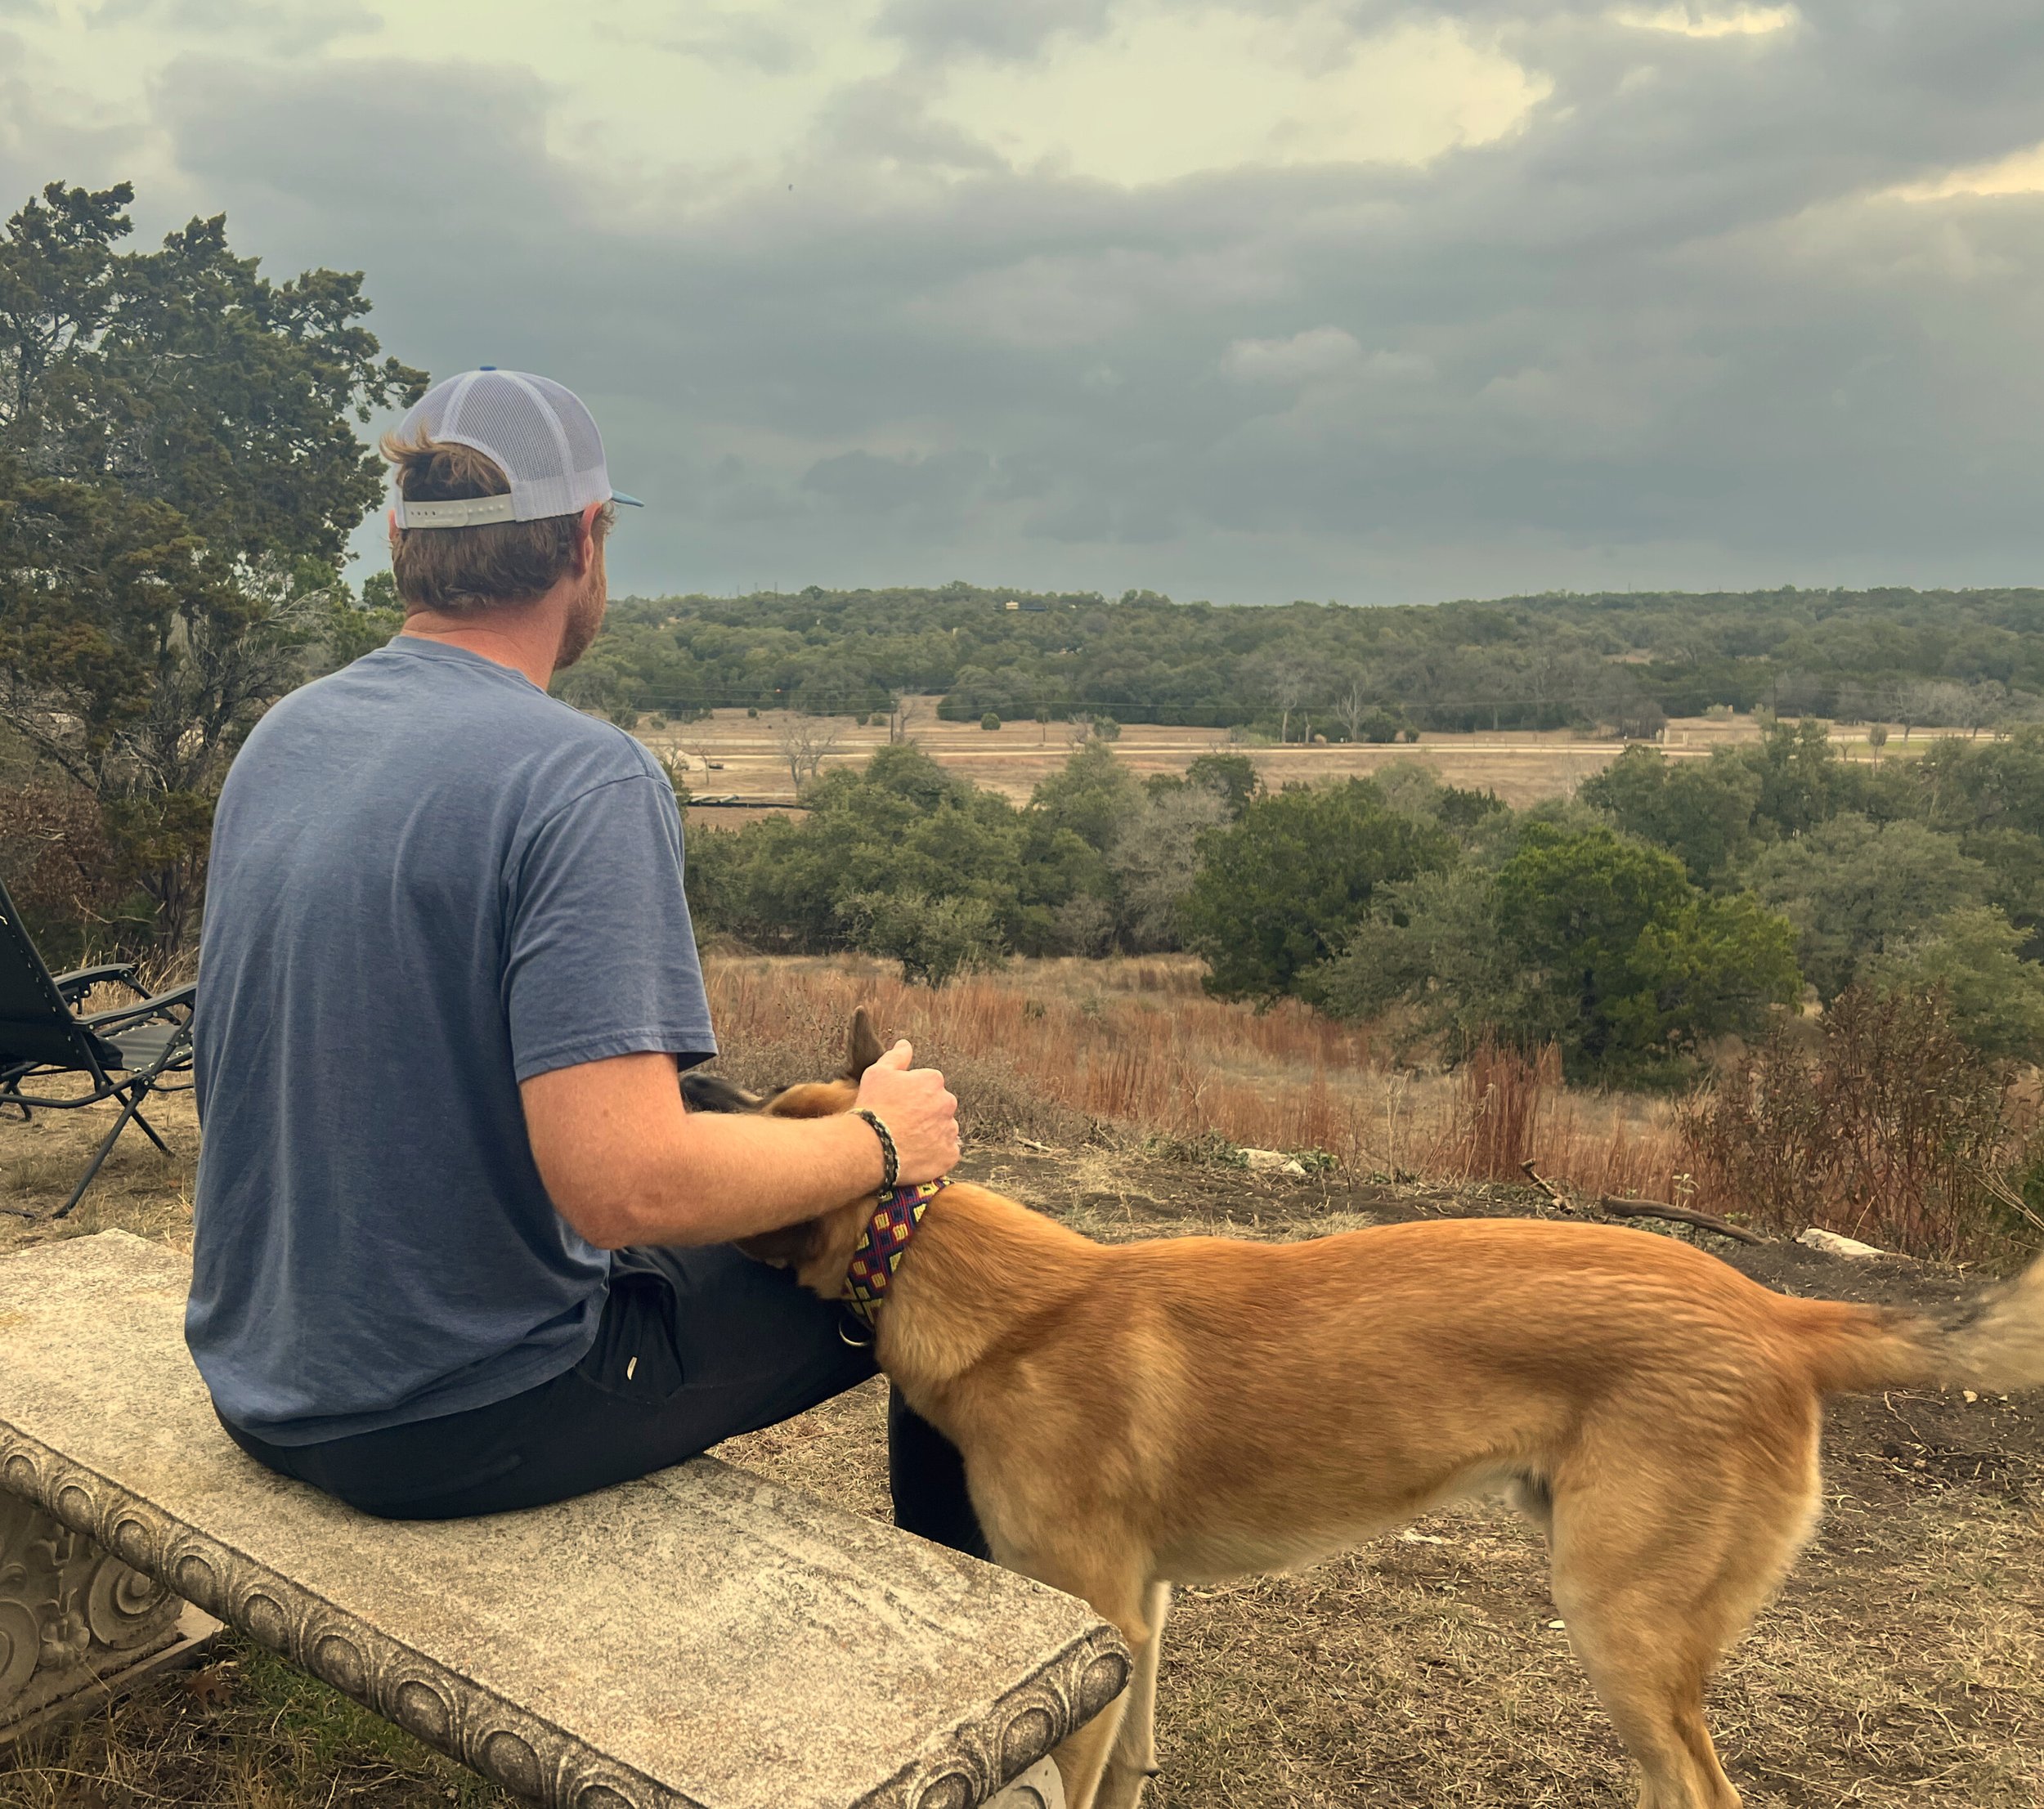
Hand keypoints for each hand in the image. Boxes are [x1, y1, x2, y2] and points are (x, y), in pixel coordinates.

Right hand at [854, 1040, 959, 1184]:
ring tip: (906, 1141)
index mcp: (933, 1081)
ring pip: (944, 1129)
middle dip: (925, 1113)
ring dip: (931, 1133)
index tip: (898, 1104)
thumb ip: (896, 1057)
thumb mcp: (878, 1073)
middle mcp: (947, 1103)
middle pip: (939, 1106)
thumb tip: (905, 1045)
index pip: (928, 1085)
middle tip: (902, 1123)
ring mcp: (950, 1130)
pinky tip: (916, 1154)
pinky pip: (946, 1153)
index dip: (911, 1095)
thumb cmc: (873, 1108)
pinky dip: (935, 1154)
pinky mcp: (949, 1155)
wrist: (871, 1146)